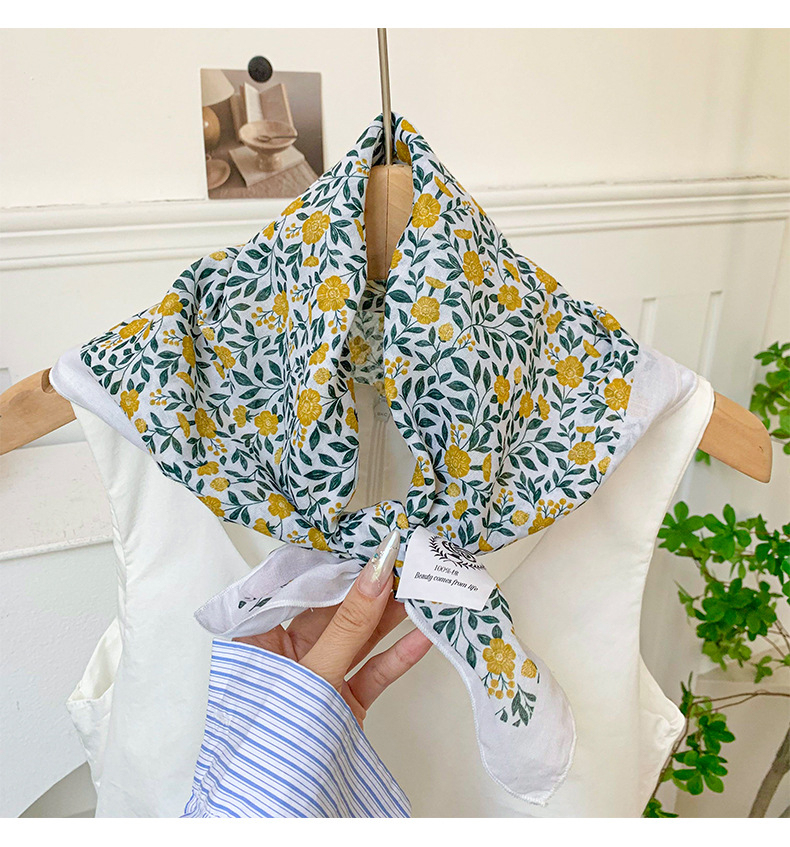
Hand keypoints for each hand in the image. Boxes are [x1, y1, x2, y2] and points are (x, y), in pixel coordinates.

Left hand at [234, 530, 431, 725]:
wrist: (282, 808)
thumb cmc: (275, 739)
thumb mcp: (311, 673)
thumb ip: (349, 624)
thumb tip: (376, 573)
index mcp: (259, 636)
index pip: (299, 587)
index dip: (335, 565)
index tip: (368, 544)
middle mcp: (287, 651)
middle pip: (334, 609)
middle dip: (371, 588)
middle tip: (404, 561)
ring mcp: (318, 675)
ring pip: (358, 637)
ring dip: (391, 616)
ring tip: (422, 588)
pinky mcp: (343, 699)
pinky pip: (372, 671)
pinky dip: (397, 656)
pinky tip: (425, 635)